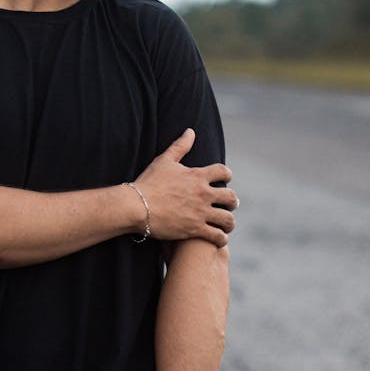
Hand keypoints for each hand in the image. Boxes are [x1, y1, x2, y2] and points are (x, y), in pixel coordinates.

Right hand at [133, 128, 237, 246]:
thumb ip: (180, 146)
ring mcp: (200, 213)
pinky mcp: (195, 230)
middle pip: (231, 198)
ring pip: (228, 220)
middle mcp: (203, 194)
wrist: (136, 205)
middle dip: (233, 202)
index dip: (227, 175)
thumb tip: (190, 131)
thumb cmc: (148, 182)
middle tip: (230, 205)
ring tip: (226, 225)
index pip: (224, 172)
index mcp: (198, 176)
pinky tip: (219, 238)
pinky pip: (218, 237)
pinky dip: (221, 239)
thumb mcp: (164, 161)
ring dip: (229, 223)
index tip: (225, 180)